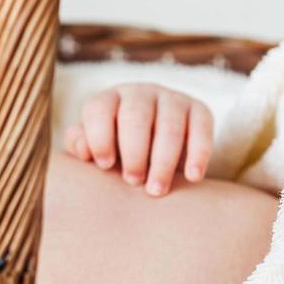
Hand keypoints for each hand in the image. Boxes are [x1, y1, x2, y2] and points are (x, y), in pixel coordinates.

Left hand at [63, 82, 212, 195]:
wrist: (157, 144)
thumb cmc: (117, 149)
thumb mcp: (96, 146)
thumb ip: (81, 145)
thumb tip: (83, 150)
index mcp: (110, 100)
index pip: (99, 109)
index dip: (99, 137)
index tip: (104, 165)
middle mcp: (140, 93)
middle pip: (136, 117)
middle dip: (134, 152)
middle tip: (133, 181)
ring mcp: (172, 100)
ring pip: (169, 126)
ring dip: (163, 161)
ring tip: (156, 190)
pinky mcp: (199, 111)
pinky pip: (202, 129)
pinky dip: (198, 154)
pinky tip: (192, 177)